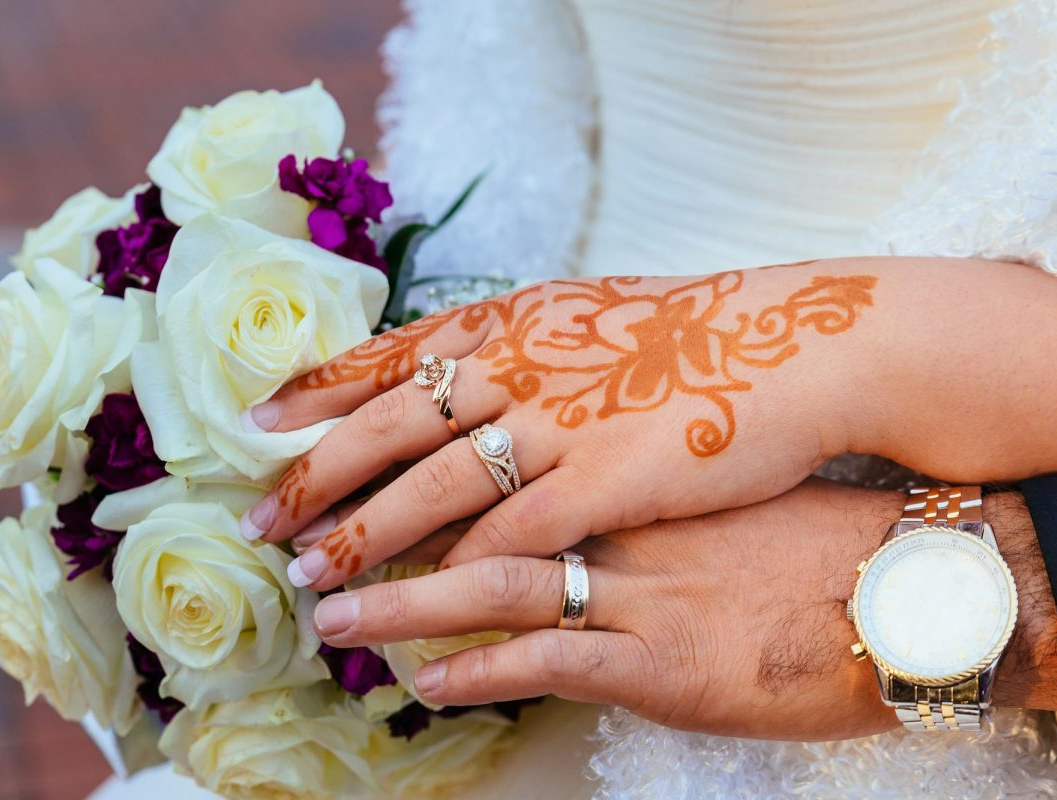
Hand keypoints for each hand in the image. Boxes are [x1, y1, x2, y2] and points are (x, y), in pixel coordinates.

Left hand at [243, 266, 879, 589]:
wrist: (799, 345)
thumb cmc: (699, 335)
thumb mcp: (594, 319)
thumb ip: (523, 345)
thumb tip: (468, 365)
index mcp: (514, 322)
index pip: (391, 356)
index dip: (318, 389)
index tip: (257, 420)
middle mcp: (521, 366)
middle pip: (390, 428)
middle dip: (317, 477)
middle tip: (260, 523)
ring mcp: (562, 424)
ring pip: (435, 493)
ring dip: (368, 539)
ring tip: (315, 582)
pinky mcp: (608, 482)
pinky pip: (517, 542)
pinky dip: (464, 580)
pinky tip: (423, 621)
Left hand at [307, 479, 1056, 739]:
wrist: (899, 561)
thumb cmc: (798, 507)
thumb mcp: (691, 447)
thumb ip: (612, 441)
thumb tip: (550, 444)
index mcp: (612, 429)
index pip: (462, 405)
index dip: (371, 416)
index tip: (296, 428)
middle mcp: (612, 483)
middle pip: (453, 485)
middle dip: (357, 505)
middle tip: (284, 530)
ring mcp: (632, 566)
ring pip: (486, 572)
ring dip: (398, 591)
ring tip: (330, 610)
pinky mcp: (662, 648)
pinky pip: (551, 653)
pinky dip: (479, 666)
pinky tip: (426, 679)